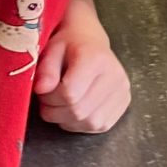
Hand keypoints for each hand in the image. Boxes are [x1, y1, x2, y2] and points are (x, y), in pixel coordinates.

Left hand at [34, 0, 130, 133]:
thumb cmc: (68, 45)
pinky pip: (99, 125)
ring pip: (90, 122)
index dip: (49, 98)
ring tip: (60, 105)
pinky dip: (81, 123)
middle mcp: (115, 76)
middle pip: (80, 111)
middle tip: (48, 100)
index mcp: (97, 59)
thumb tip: (42, 89)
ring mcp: (123, 92)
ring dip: (68, 120)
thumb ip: (46, 70)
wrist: (90, 41)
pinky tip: (74, 110)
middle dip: (56, 111)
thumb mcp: (51, 50)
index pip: (70, 93)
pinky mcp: (124, 104)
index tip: (42, 91)